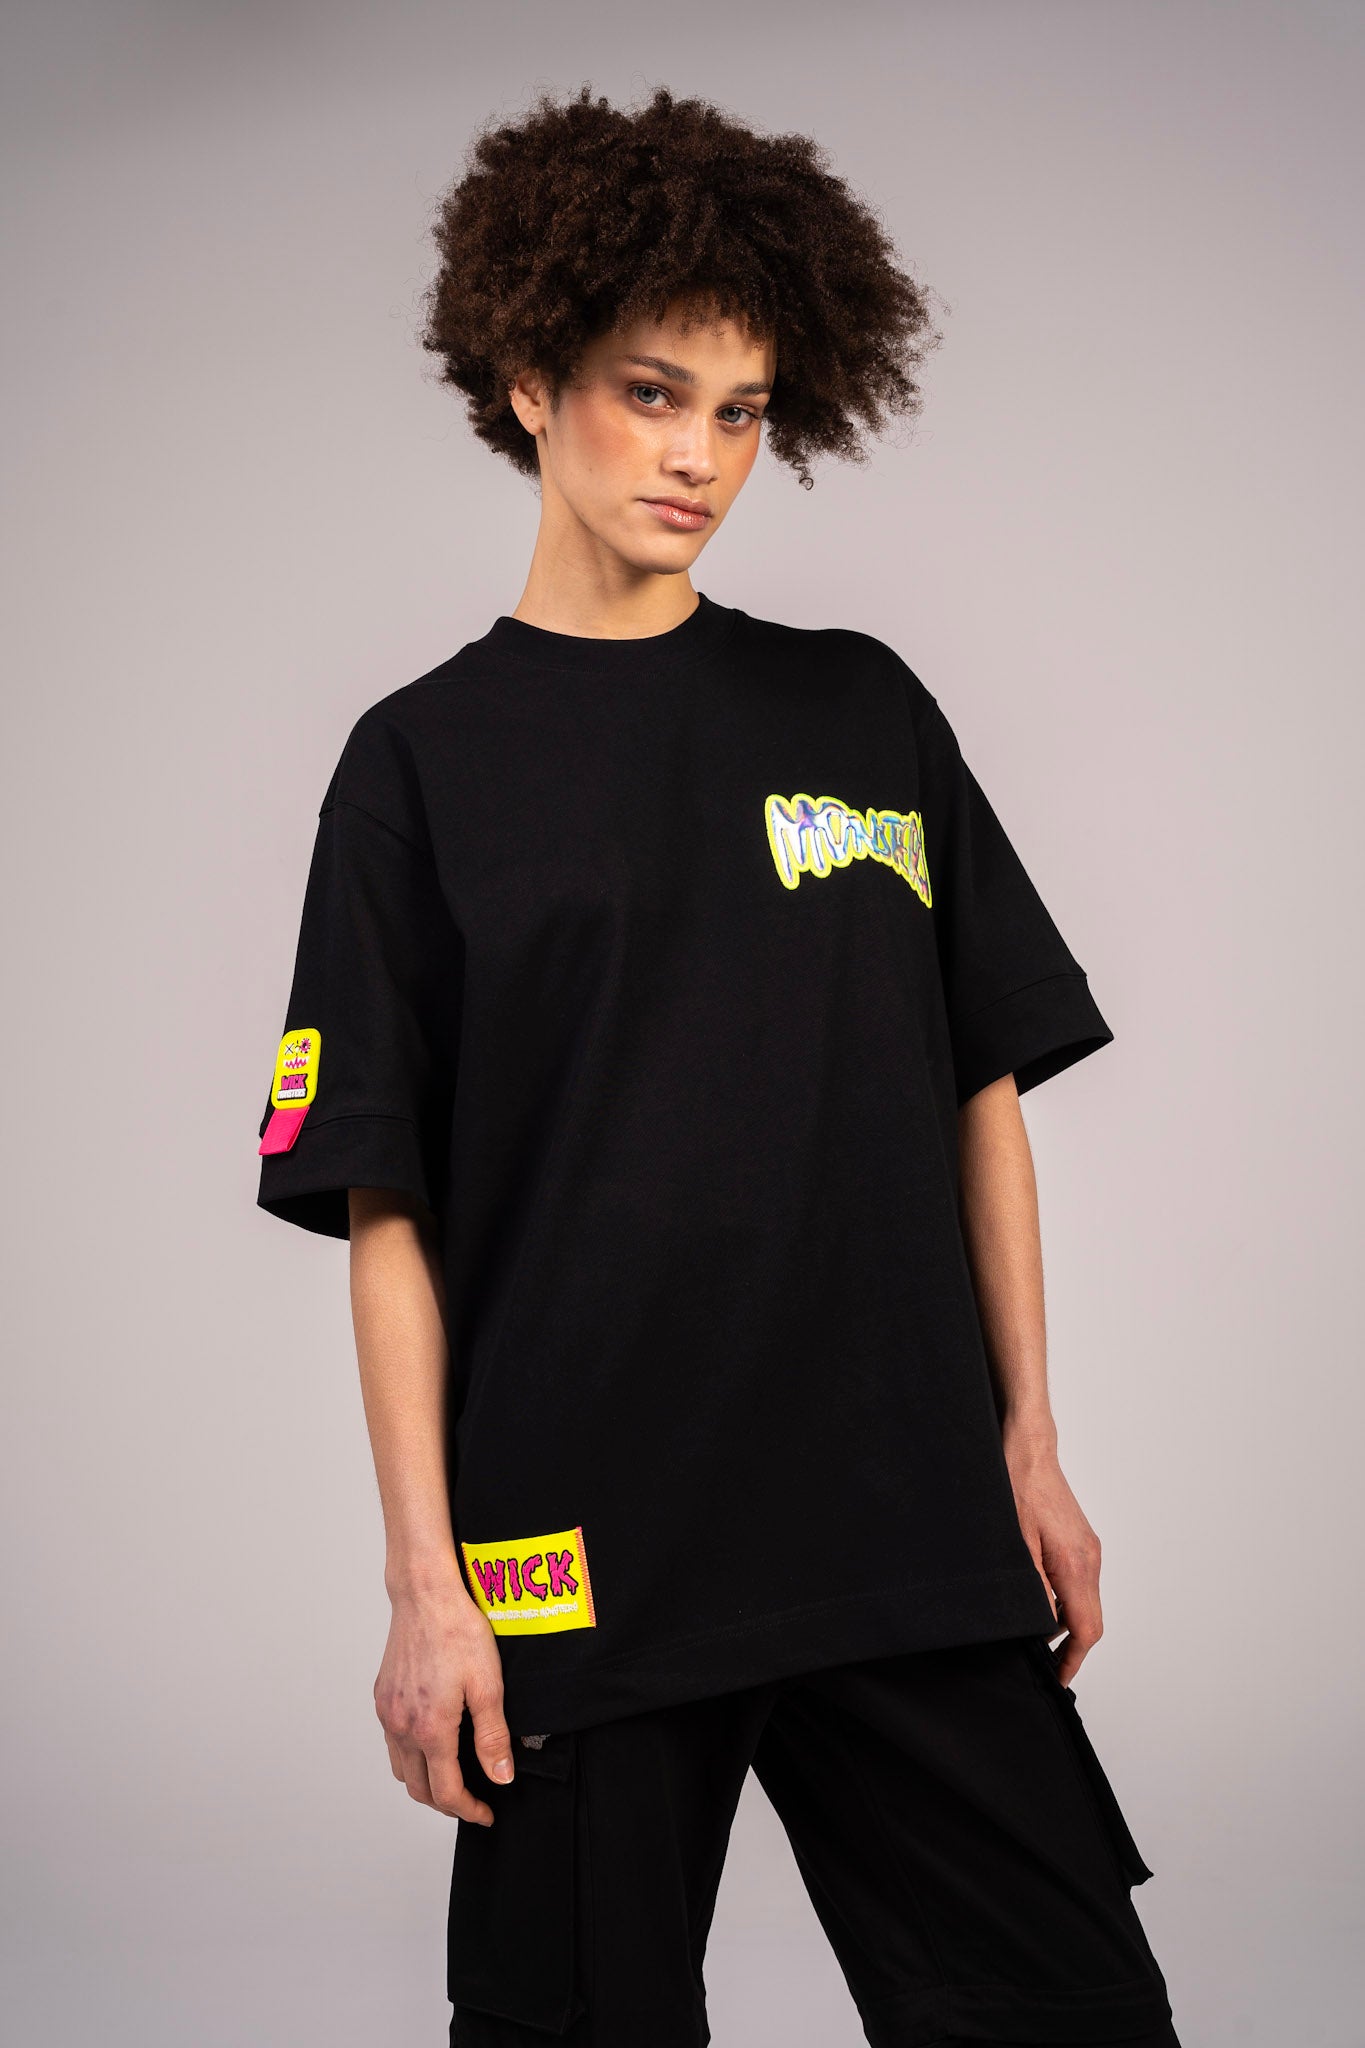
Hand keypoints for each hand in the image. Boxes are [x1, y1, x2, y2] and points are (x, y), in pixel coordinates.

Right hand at [374, 1567, 514, 1824]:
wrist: (425, 1594)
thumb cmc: (457, 1631)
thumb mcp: (488, 1685)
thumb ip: (493, 1737)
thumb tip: (500, 1777)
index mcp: (430, 1730)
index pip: (446, 1792)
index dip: (469, 1811)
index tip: (486, 1813)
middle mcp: (401, 1727)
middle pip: (418, 1789)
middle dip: (446, 1803)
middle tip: (472, 1801)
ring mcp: (387, 1712)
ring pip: (400, 1769)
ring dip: (424, 1784)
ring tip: (451, 1778)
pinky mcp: (381, 1697)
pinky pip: (391, 1744)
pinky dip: (409, 1758)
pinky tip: (429, 1743)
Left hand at [1002, 1425, 1102, 1687]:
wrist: (1028, 1448)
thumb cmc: (1017, 1488)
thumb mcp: (1015, 1545)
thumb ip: (1032, 1590)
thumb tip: (1041, 1628)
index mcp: (1076, 1565)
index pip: (1086, 1629)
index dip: (1073, 1660)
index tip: (1057, 1678)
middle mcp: (1090, 1559)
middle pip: (1089, 1619)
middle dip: (1068, 1646)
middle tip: (1039, 1661)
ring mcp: (1088, 1548)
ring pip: (1084, 1601)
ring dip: (1064, 1621)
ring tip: (1032, 1632)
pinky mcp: (1081, 1540)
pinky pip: (1079, 1582)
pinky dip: (1064, 1599)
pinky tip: (1037, 1598)